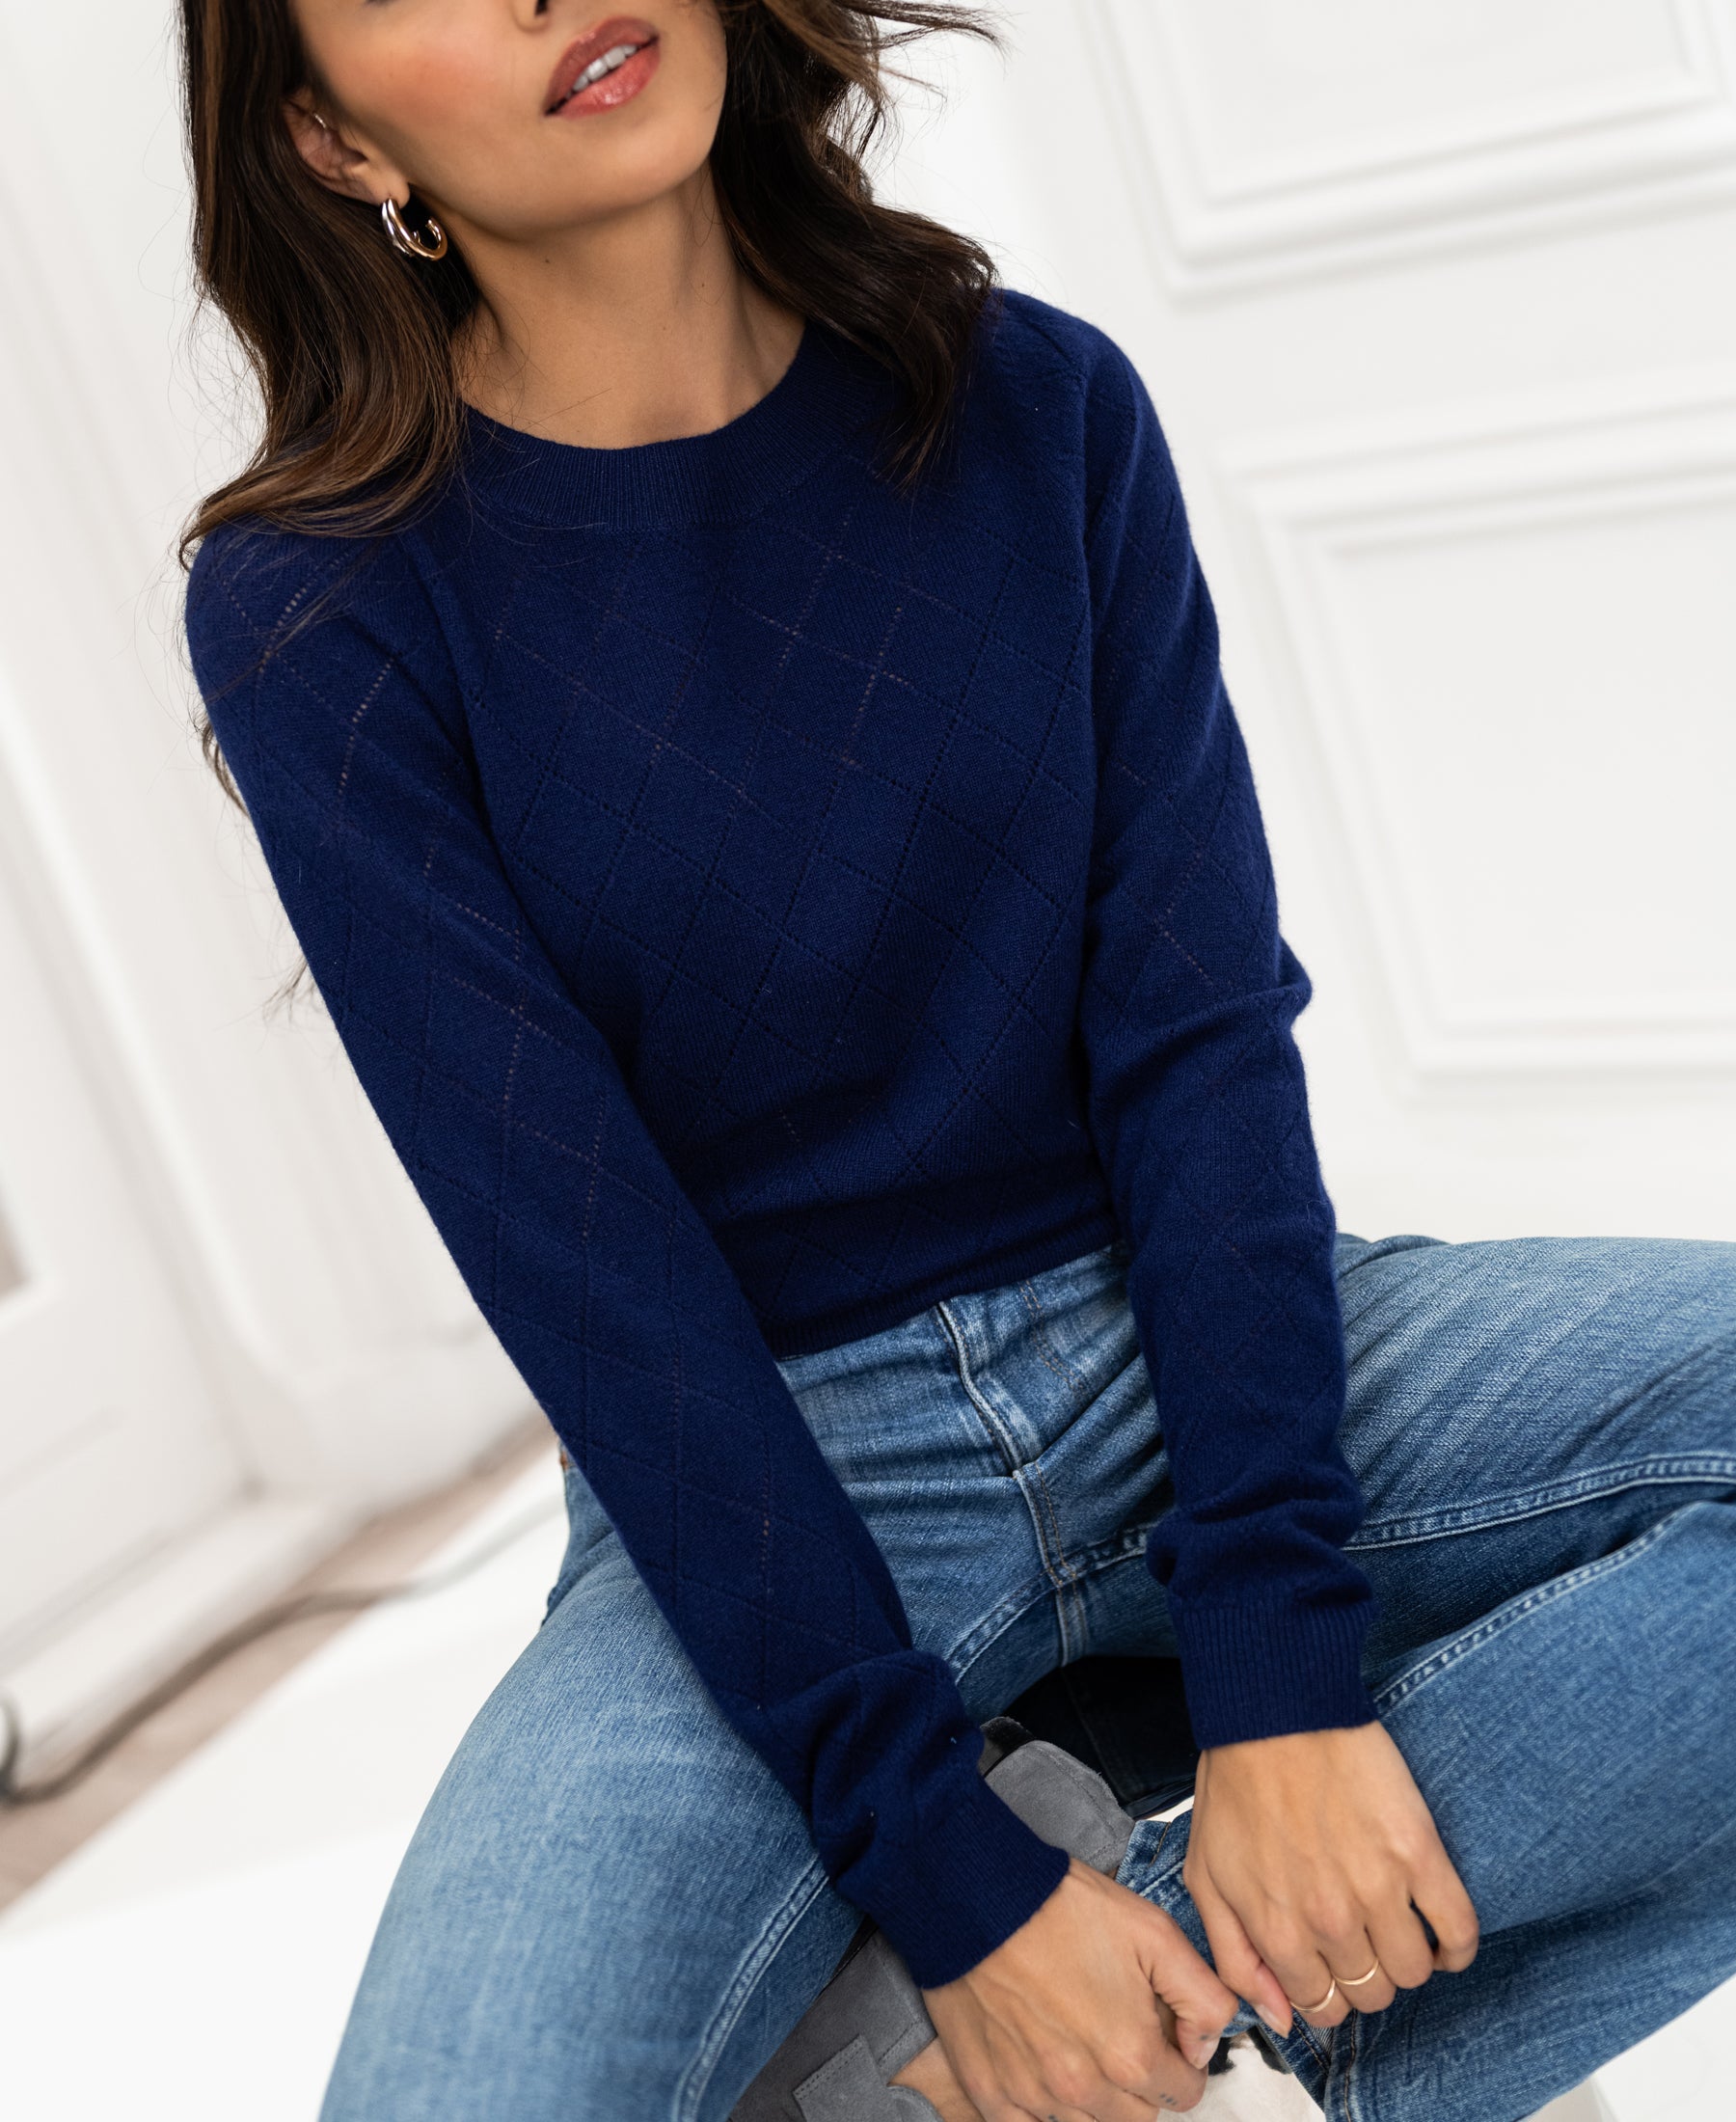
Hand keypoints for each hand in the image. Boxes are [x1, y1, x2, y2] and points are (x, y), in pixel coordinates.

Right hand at [920, 1856, 1238, 2118]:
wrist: (977, 1895)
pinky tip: (1042, 2069)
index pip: (1183, 2093)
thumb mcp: (1153, 1932)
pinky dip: (1041, 2110)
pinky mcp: (990, 2090)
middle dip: (1141, 2081)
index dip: (1181, 2060)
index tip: (1166, 2036)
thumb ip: (1201, 1996)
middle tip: (1121, 2032)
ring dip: (1094, 2097)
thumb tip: (1206, 2043)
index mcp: (1129, 2053)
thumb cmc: (1058, 1906)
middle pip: (1137, 2115)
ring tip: (1079, 2042)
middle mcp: (1083, 2087)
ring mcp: (1033, 2095)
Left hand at [1184, 1722, 1479, 2030]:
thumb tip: (1278, 2018)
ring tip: (1394, 1929)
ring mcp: (1379, 1888)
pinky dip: (1456, 1947)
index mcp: (1277, 1928)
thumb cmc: (1236, 1780)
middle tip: (1359, 1942)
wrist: (1276, 1709)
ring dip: (1407, 1960)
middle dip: (1364, 1977)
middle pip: (1371, 1993)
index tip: (1330, 1972)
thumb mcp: (1207, 1873)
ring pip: (1414, 1972)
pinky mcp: (1419, 1853)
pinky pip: (1459, 1931)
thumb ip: (1234, 1955)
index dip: (1326, 1994)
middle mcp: (1330, 1920)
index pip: (1320, 2006)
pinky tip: (1441, 1935)